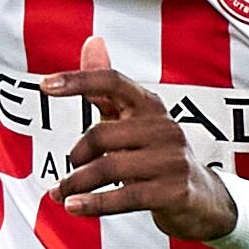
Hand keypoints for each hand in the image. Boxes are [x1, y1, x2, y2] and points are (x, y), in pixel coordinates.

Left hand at [47, 36, 233, 239]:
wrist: (203, 198)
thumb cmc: (158, 156)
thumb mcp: (133, 121)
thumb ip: (107, 89)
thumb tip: (92, 41)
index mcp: (150, 105)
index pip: (113, 82)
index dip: (79, 80)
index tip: (45, 85)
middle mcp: (164, 127)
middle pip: (101, 134)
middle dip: (76, 156)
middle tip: (69, 172)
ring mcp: (171, 159)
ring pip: (108, 167)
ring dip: (76, 183)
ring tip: (61, 194)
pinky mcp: (174, 191)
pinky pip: (125, 197)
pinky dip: (94, 203)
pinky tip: (73, 207)